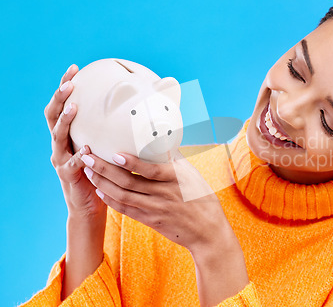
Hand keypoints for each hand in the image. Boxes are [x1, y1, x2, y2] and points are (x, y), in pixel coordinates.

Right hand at [44, 64, 106, 217]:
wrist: (92, 202)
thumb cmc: (104, 170)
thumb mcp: (107, 145)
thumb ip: (115, 129)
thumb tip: (144, 108)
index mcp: (70, 133)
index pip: (63, 104)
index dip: (65, 85)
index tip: (74, 68)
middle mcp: (60, 143)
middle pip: (52, 115)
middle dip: (60, 98)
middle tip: (70, 84)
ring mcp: (61, 159)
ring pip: (57, 136)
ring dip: (65, 121)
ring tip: (74, 108)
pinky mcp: (67, 176)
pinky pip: (71, 164)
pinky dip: (79, 157)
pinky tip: (87, 150)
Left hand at [79, 149, 235, 251]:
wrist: (207, 230)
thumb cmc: (201, 197)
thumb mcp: (192, 174)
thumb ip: (174, 159)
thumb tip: (158, 139)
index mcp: (176, 178)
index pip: (150, 170)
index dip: (131, 162)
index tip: (115, 153)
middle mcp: (164, 194)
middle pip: (128, 182)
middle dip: (104, 169)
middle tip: (88, 157)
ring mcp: (155, 209)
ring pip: (122, 196)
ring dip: (102, 183)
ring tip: (88, 171)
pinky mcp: (150, 220)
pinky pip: (125, 210)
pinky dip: (111, 200)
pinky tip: (100, 190)